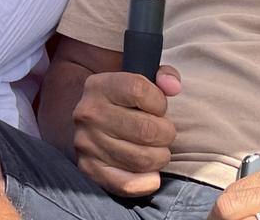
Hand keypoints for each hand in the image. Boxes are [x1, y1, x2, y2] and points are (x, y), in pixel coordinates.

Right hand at [71, 65, 181, 196]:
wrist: (91, 117)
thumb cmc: (125, 99)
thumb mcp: (140, 78)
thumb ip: (163, 75)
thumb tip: (172, 86)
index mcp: (99, 86)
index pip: (139, 90)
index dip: (159, 101)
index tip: (159, 107)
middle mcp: (89, 114)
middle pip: (146, 130)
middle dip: (165, 133)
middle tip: (164, 133)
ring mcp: (87, 144)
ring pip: (141, 159)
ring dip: (159, 157)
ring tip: (157, 150)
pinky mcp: (90, 169)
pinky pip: (127, 184)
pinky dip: (147, 181)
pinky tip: (151, 171)